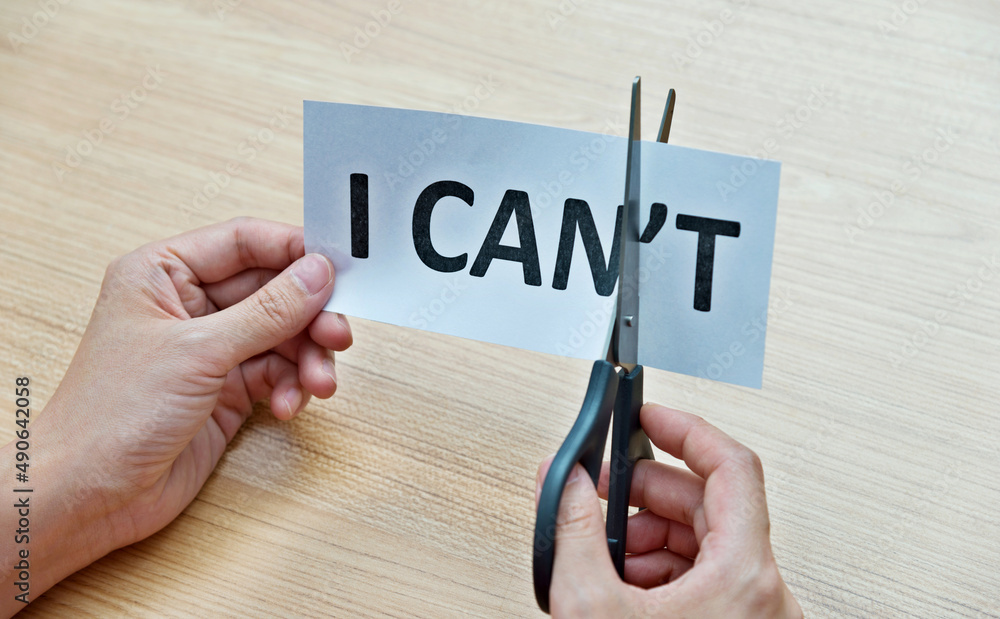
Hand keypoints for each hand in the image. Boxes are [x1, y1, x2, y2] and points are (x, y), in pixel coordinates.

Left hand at [1, 218, 351, 612]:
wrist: (91, 495)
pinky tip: (289, 406)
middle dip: (309, 315)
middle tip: (336, 335)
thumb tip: (316, 274)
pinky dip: (292, 387)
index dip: (294, 252)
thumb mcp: (198, 351)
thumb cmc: (110, 415)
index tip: (338, 268)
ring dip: (307, 358)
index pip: (244, 242)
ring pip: (282, 335)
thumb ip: (267, 311)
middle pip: (273, 291)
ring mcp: (210, 348)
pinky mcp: (226, 388)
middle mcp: (189, 306)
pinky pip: (278, 372)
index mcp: (164, 273)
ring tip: (318, 383)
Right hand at [536, 404, 801, 617]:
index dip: (686, 427)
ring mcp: (752, 612)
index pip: (730, 464)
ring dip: (648, 533)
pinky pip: (703, 575)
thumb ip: (572, 531)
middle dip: (645, 491)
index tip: (649, 414)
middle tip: (600, 490)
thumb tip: (564, 482)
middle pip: (708, 502)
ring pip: (703, 540)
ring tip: (604, 551)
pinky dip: (660, 568)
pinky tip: (623, 584)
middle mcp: (761, 591)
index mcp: (744, 574)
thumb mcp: (593, 608)